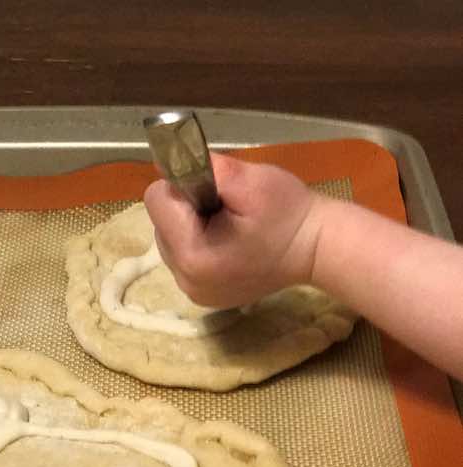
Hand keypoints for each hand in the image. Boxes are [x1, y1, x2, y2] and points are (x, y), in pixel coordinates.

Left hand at [144, 153, 322, 307]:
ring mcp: (193, 293)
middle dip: (187, 209)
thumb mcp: (251, 181)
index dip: (183, 185)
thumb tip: (172, 163)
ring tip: (228, 226)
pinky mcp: (201, 296)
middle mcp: (186, 281)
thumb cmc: (289, 213)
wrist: (317, 249)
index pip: (156, 201)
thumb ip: (207, 169)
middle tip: (226, 209)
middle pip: (160, 223)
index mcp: (193, 256)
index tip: (214, 190)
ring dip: (191, 226)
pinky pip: (182, 258)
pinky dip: (198, 243)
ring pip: (169, 240)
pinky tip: (226, 242)